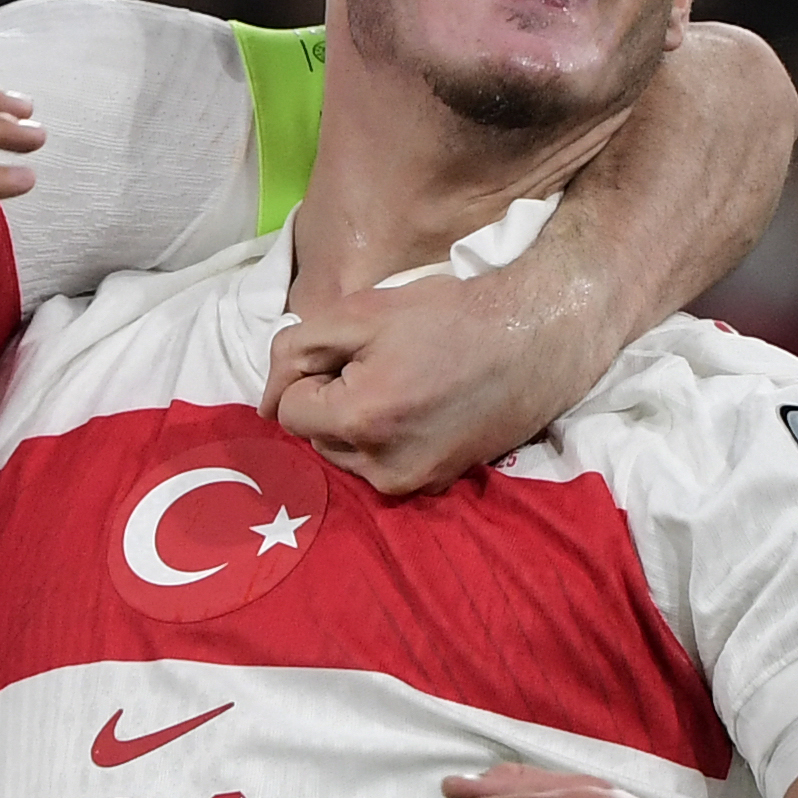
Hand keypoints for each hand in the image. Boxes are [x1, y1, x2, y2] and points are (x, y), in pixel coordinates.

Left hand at [271, 261, 587, 495]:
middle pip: (314, 436)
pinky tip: (421, 407)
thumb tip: (264, 403)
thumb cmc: (448, 317)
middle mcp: (381, 467)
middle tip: (381, 363)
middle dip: (331, 400)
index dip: (310, 375)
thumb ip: (295, 351)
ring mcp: (411, 483)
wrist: (534, 340)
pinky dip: (385, 440)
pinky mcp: (435, 485)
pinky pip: (380, 467)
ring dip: (356, 422)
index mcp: (359, 421)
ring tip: (403, 384)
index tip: (354, 352)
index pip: (286, 410)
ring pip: (344, 454)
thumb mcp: (360, 313)